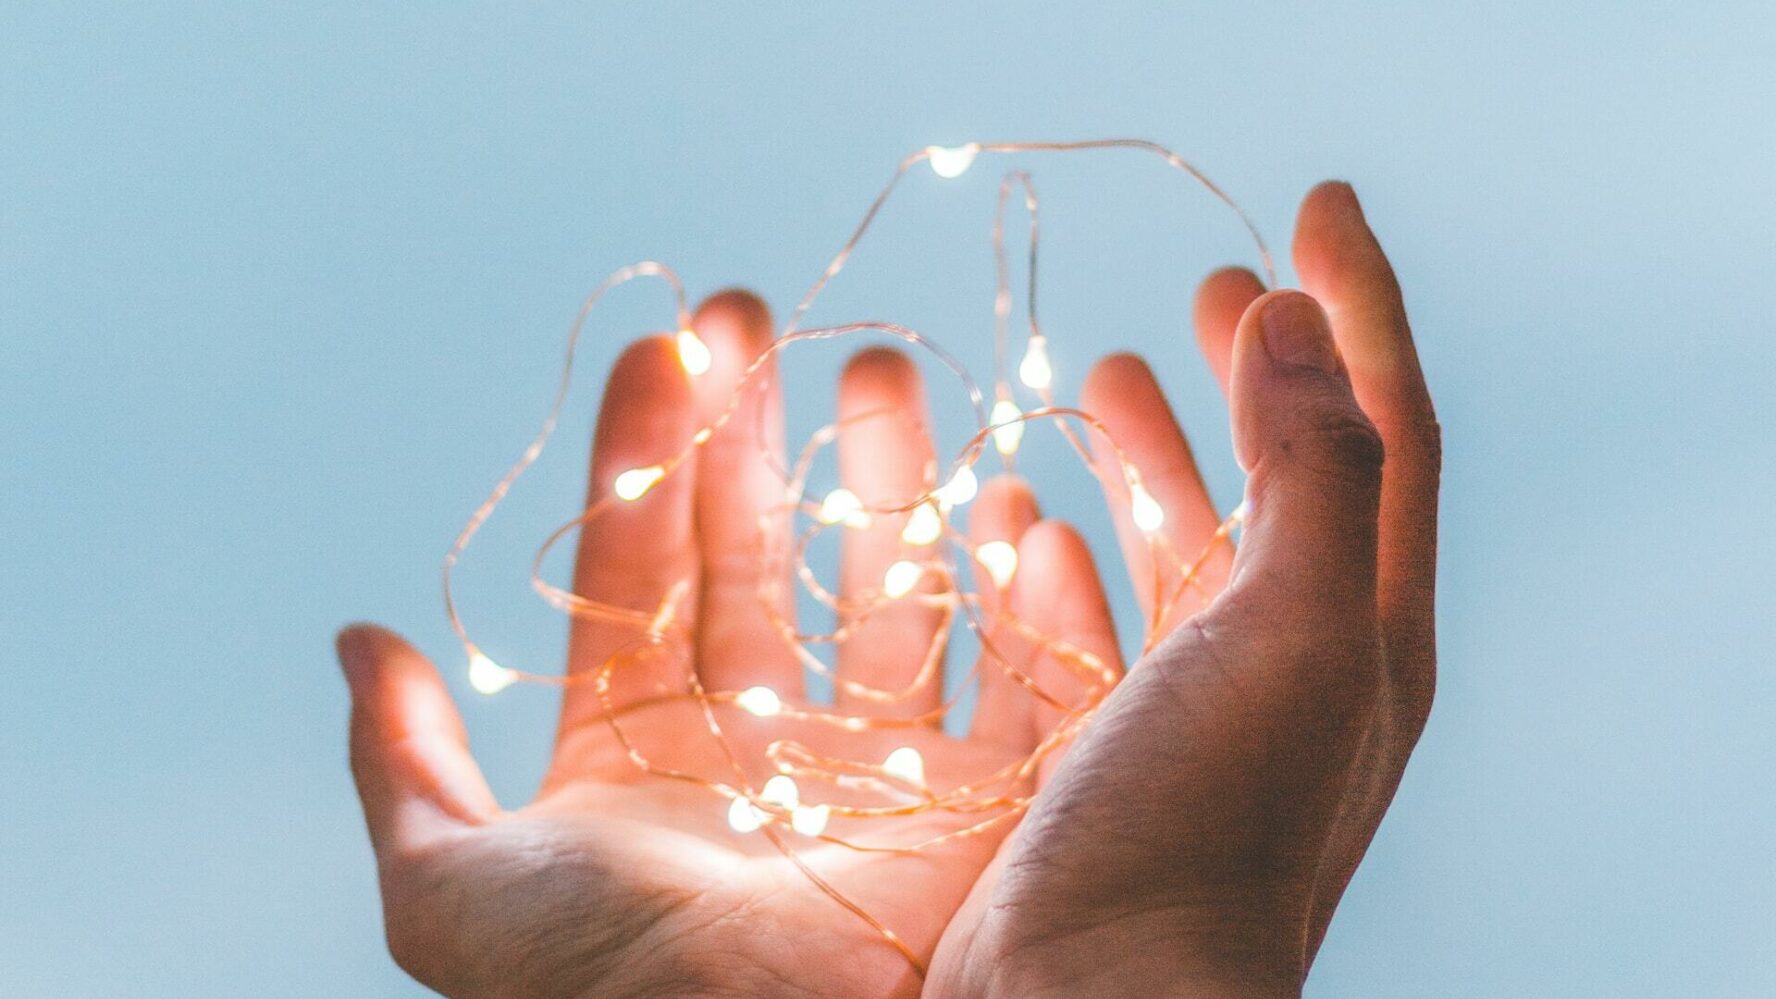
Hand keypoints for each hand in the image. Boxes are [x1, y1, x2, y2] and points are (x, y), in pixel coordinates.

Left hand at [337, 292, 1119, 996]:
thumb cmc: (610, 996)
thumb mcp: (456, 889)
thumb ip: (407, 767)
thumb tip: (362, 642)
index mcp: (642, 754)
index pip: (641, 568)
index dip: (646, 453)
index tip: (664, 347)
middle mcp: (760, 750)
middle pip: (758, 555)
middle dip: (755, 434)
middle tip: (758, 320)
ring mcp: (874, 771)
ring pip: (882, 592)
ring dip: (881, 482)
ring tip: (879, 373)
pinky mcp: (984, 804)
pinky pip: (1013, 676)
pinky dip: (1019, 592)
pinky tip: (1006, 504)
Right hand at [926, 183, 1439, 996]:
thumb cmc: (1203, 832)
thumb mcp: (1298, 634)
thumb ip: (1316, 468)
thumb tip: (1299, 318)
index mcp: (1364, 627)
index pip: (1384, 427)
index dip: (1358, 305)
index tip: (1311, 201)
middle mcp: (1293, 671)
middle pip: (1286, 483)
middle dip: (1255, 373)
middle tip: (1213, 284)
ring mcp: (1196, 718)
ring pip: (1184, 550)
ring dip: (1154, 454)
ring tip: (1102, 373)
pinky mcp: (1104, 760)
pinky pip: (1095, 626)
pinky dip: (1066, 557)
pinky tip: (1024, 523)